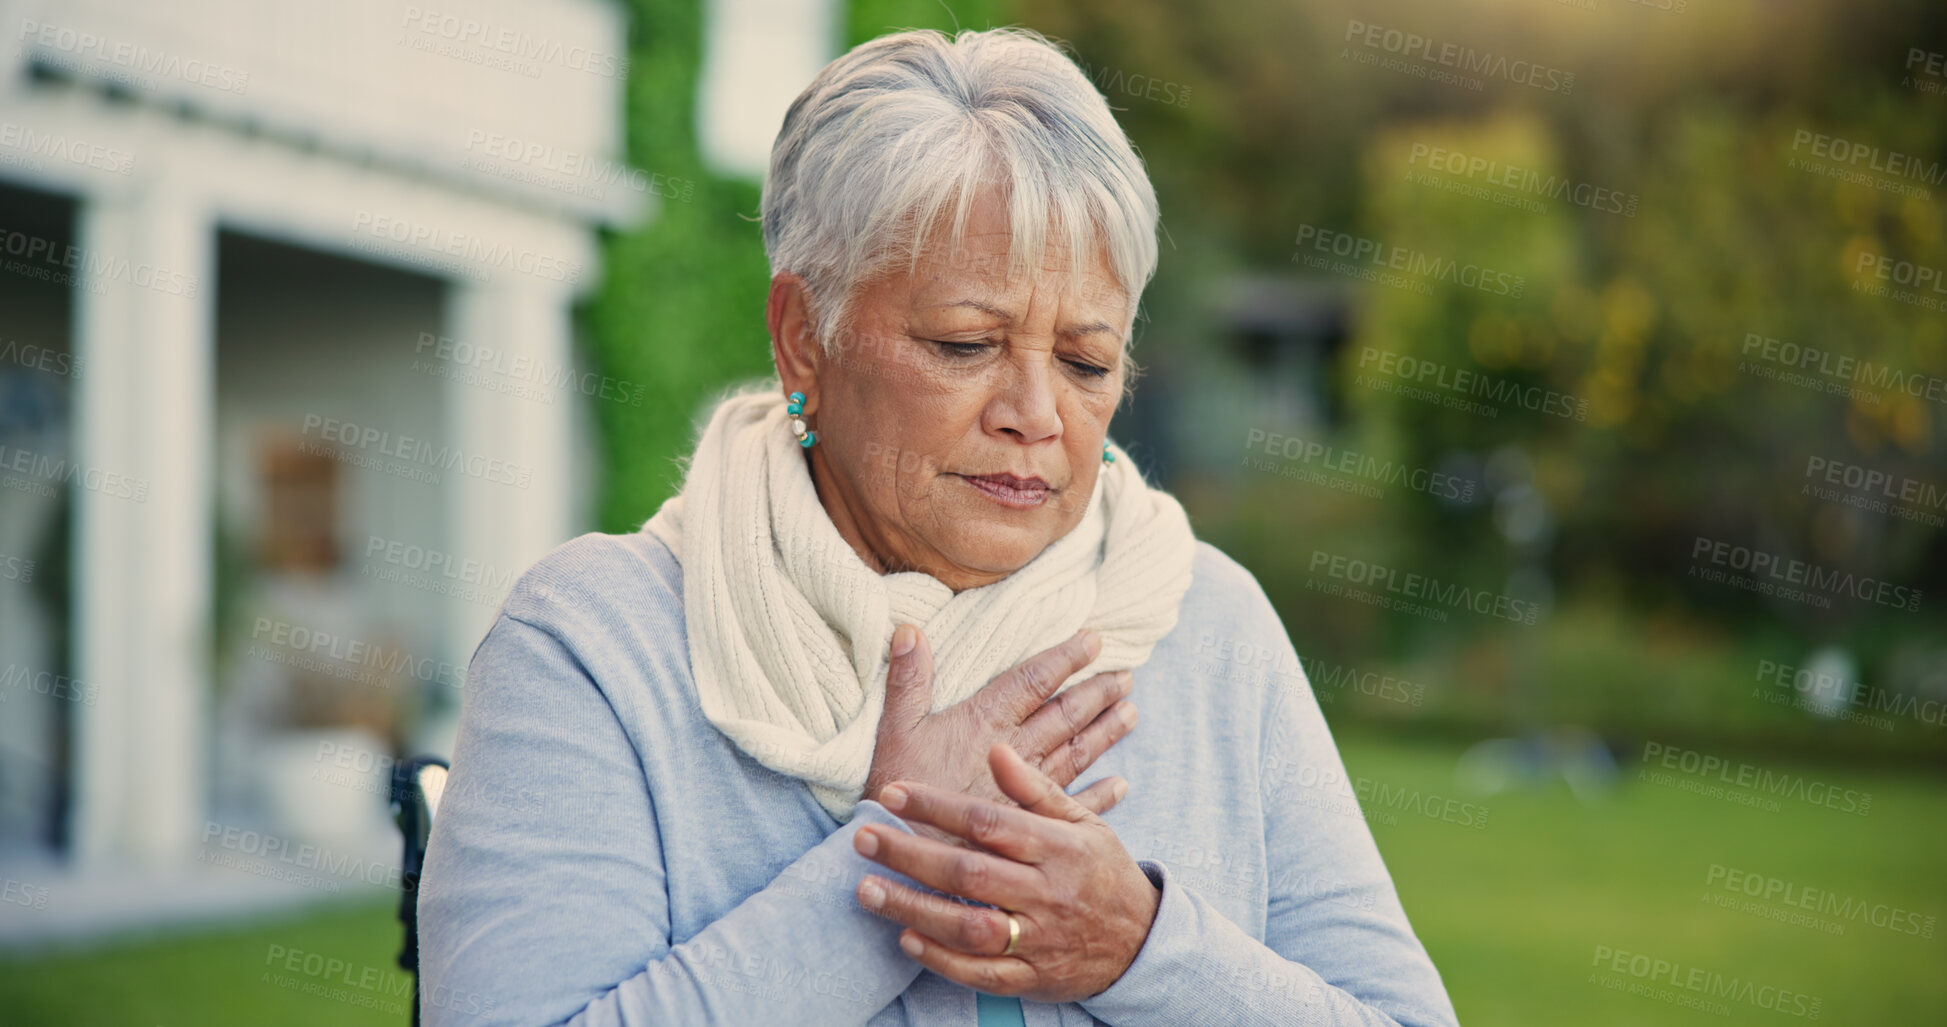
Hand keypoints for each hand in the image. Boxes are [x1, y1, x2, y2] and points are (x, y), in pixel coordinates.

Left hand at [853, 743, 1160, 1002]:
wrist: (1143, 942)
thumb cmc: (1101, 871)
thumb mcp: (1082, 822)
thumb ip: (1035, 789)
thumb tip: (996, 748)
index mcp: (1058, 848)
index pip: (988, 822)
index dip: (937, 807)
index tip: (892, 793)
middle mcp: (1046, 894)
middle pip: (969, 873)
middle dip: (910, 855)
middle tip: (862, 837)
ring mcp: (1038, 940)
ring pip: (968, 926)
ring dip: (913, 908)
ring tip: (867, 889)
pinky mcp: (1032, 978)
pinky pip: (980, 972)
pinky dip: (940, 958)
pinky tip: (905, 937)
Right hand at [864, 626, 1137, 845]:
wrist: (907, 855)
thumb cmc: (896, 793)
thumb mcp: (894, 730)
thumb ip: (907, 681)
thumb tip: (910, 629)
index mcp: (984, 723)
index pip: (1033, 681)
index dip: (1064, 658)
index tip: (1094, 640)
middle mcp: (1014, 753)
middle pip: (1063, 716)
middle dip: (1096, 694)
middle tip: (1125, 676)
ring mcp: (1026, 791)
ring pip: (1075, 753)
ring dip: (1104, 733)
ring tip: (1131, 713)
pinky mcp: (1030, 825)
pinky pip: (1073, 807)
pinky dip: (1100, 795)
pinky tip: (1121, 785)